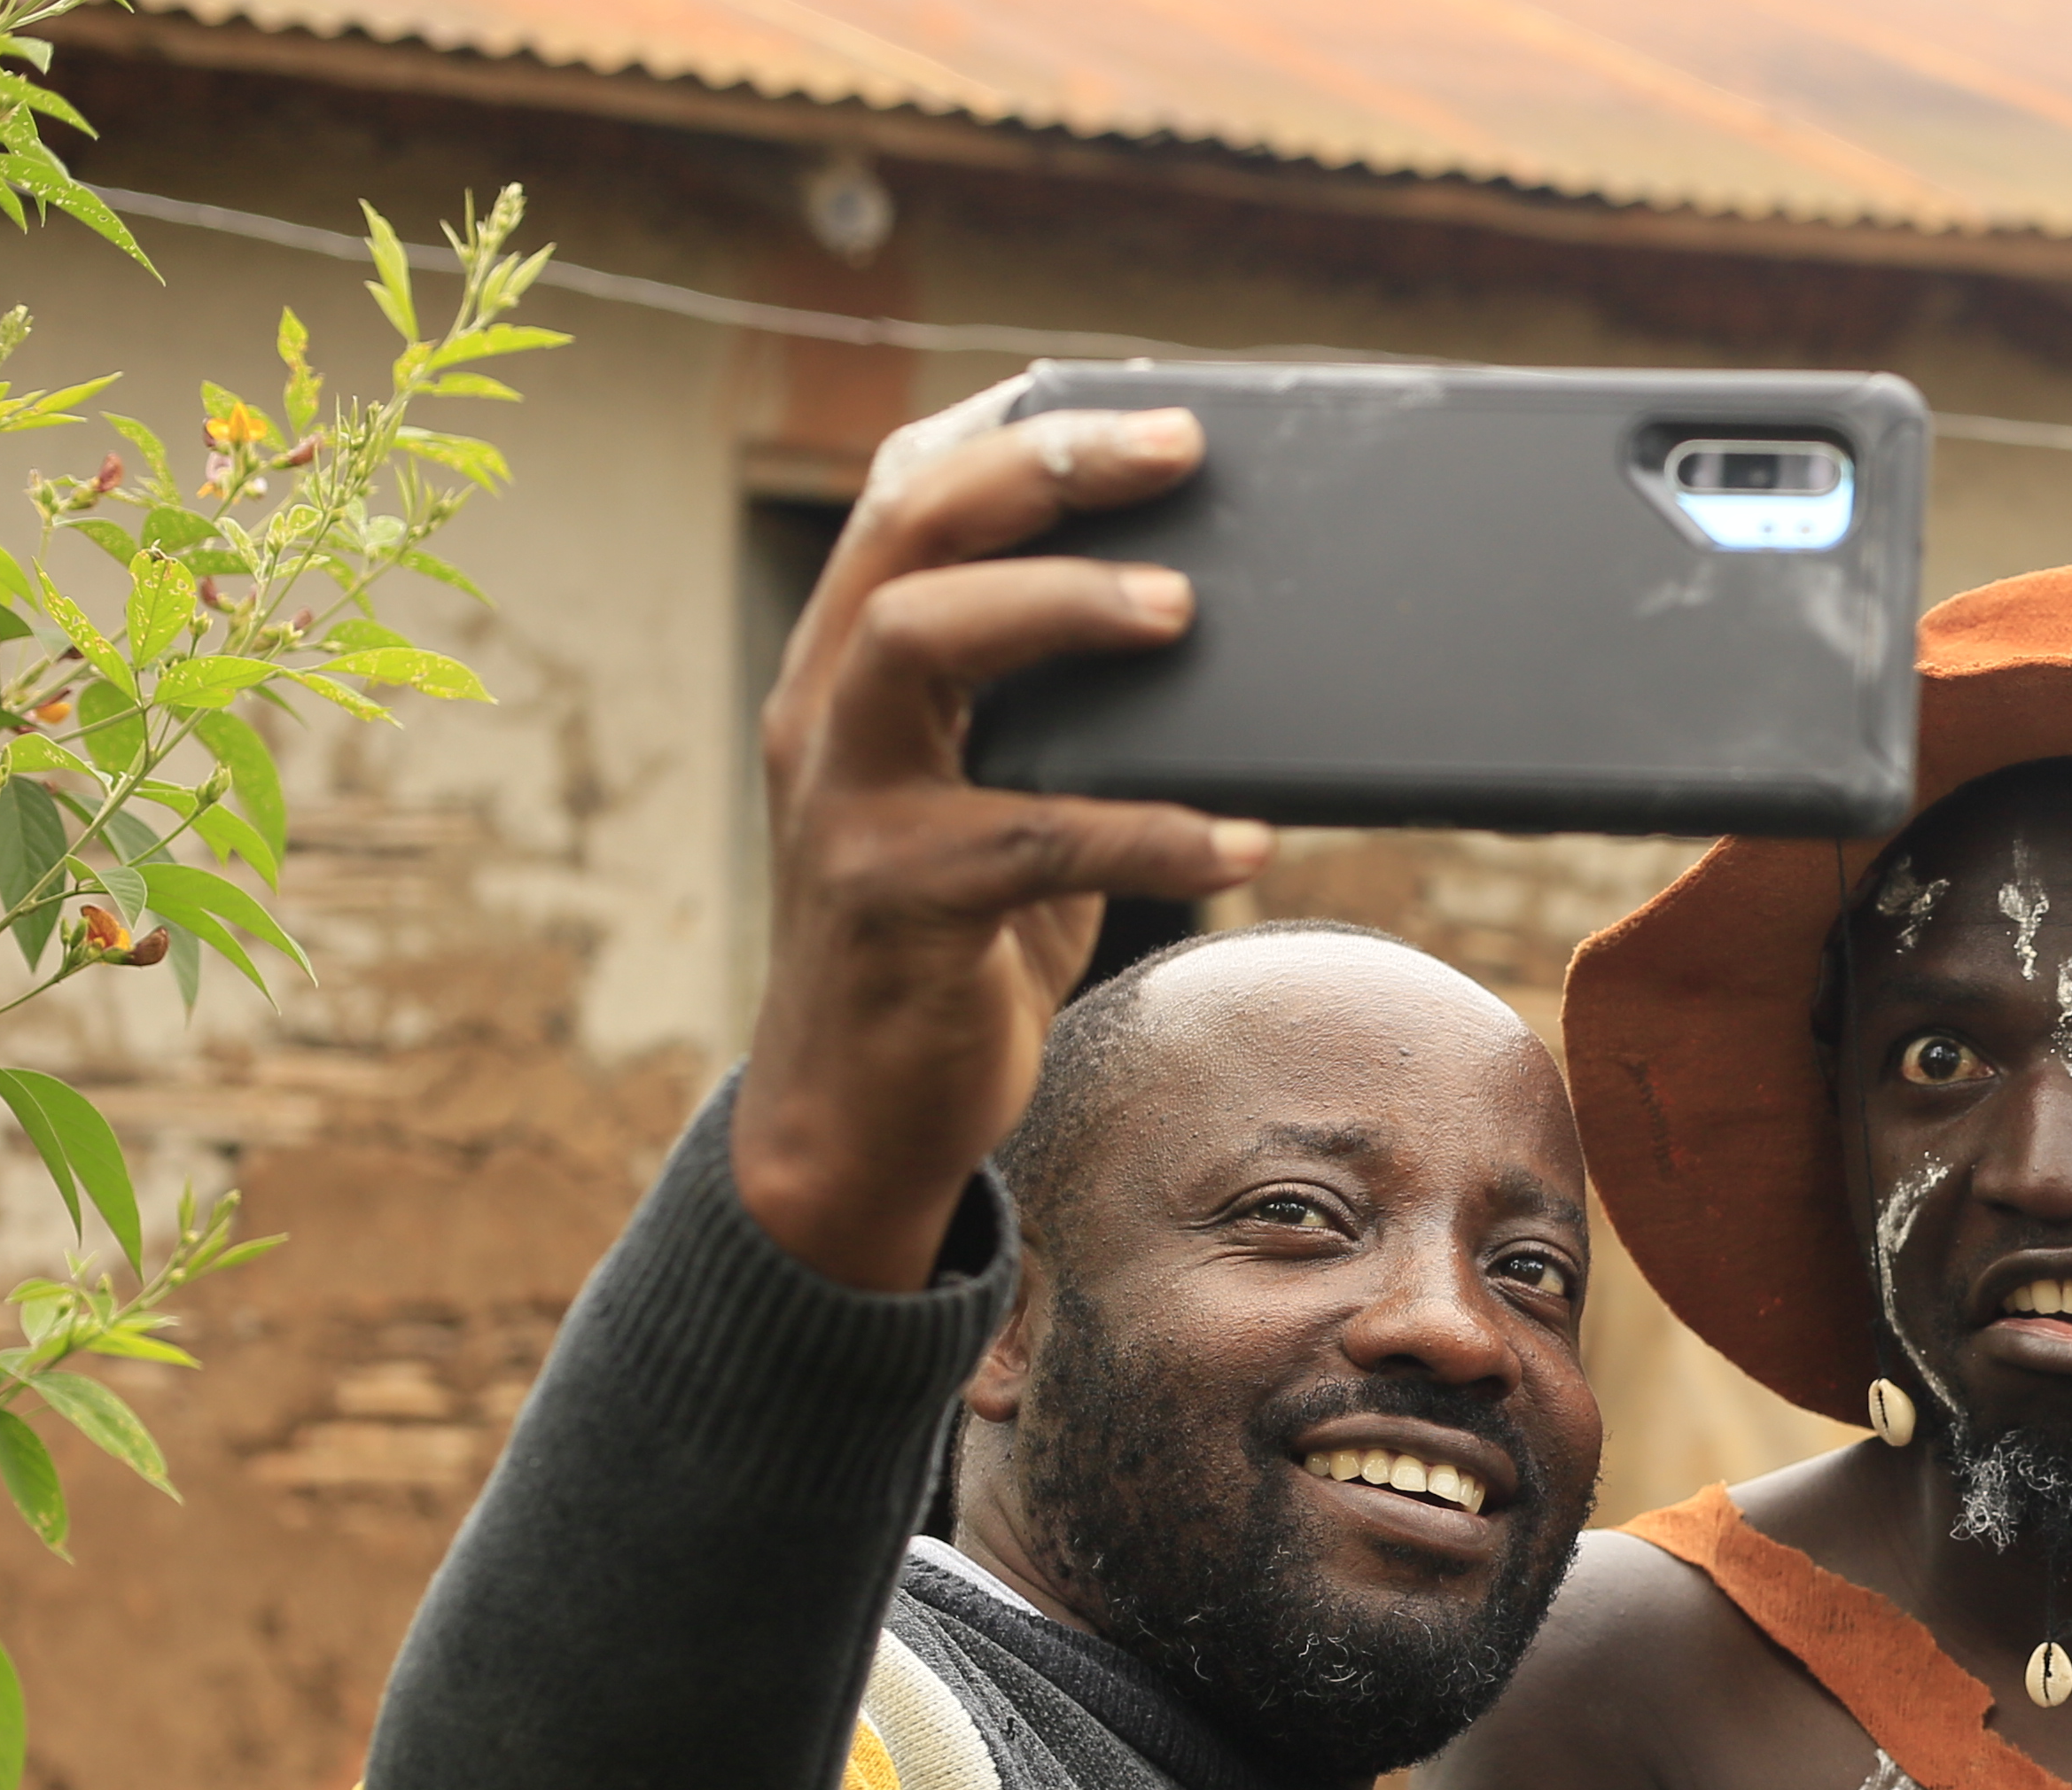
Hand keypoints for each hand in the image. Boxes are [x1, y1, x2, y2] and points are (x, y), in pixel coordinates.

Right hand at [734, 384, 1278, 1290]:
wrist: (863, 1115)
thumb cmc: (963, 941)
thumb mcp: (1011, 799)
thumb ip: (1069, 718)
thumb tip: (1230, 636)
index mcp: (853, 668)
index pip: (903, 494)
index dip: (1007, 426)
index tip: (1130, 392)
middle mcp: (826, 712)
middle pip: (904, 531)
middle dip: (1039, 467)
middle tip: (1178, 450)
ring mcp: (844, 805)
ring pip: (917, 644)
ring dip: (1058, 606)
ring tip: (1183, 609)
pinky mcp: (891, 907)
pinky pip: (1023, 843)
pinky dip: (1145, 835)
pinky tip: (1245, 842)